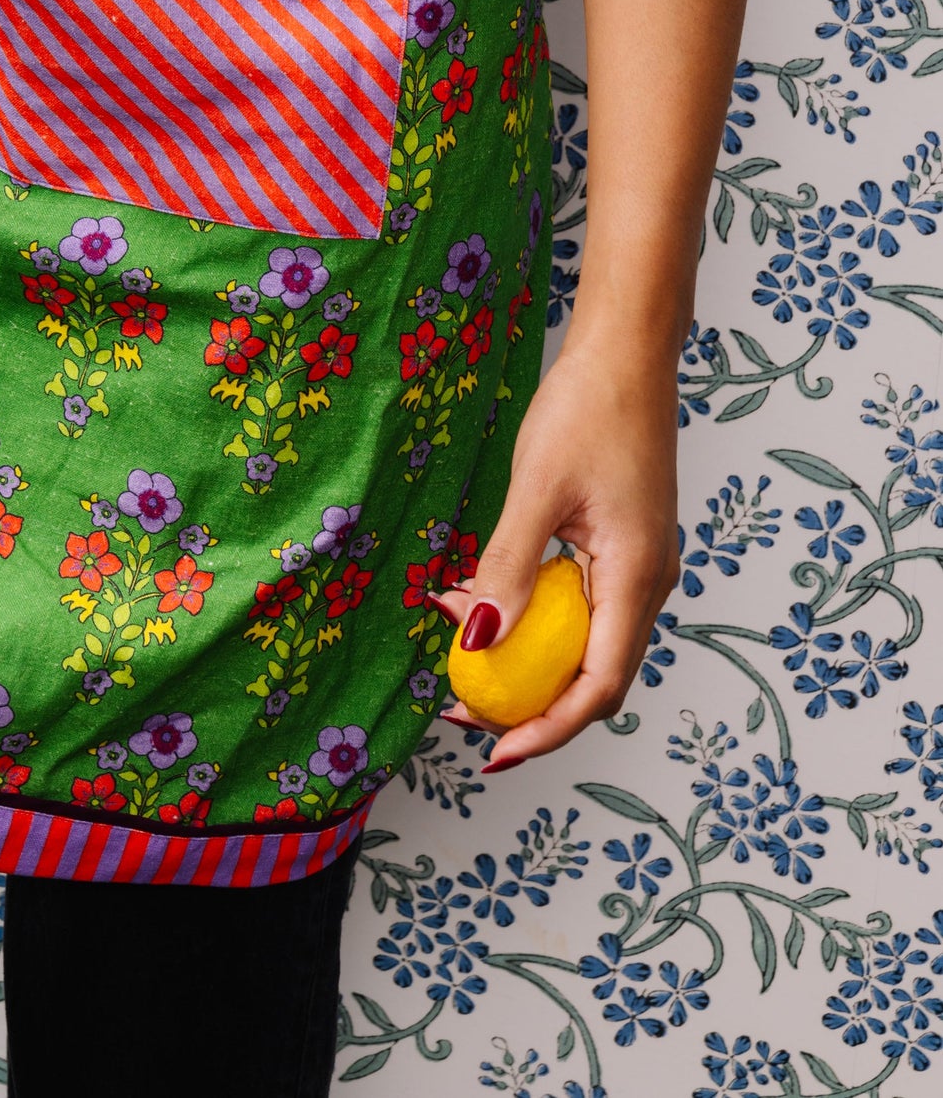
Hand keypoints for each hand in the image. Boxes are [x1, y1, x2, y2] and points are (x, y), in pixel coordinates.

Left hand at [432, 341, 679, 773]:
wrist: (627, 353)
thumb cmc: (586, 410)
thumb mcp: (536, 489)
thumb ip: (509, 566)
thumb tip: (479, 640)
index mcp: (637, 579)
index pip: (597, 687)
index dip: (547, 728)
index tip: (493, 750)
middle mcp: (646, 583)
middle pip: (592, 676)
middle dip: (528, 701)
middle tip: (460, 702)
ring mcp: (637, 565)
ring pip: (582, 639)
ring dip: (524, 651)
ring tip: (458, 636)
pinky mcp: (620, 544)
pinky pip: (578, 602)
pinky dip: (533, 610)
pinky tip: (484, 593)